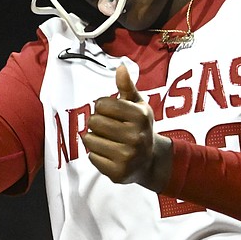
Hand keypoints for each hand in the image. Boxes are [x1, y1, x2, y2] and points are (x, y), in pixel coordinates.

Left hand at [83, 65, 171, 189]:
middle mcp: (135, 137)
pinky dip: (96, 155)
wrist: (151, 161)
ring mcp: (127, 156)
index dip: (102, 107)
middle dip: (97, 124)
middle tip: (110, 129)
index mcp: (140, 116)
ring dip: (95, 139)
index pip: (101, 104)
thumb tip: (120, 67)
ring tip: (109, 141)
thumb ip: (127, 87)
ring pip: (89, 140)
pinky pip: (91, 157)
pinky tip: (110, 155)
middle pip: (94, 122)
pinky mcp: (117, 172)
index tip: (111, 113)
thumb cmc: (140, 128)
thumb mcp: (138, 106)